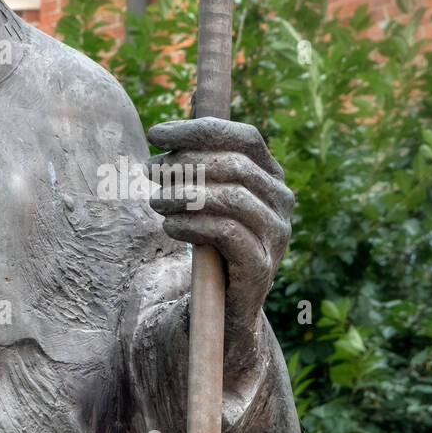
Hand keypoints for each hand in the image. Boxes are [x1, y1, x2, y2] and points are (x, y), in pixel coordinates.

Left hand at [144, 117, 293, 382]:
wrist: (226, 302)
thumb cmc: (211, 236)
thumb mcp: (204, 193)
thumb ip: (193, 161)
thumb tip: (161, 134)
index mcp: (271, 175)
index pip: (243, 136)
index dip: (197, 130)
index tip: (154, 134)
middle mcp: (282, 200)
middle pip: (234, 164)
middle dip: (184, 163)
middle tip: (149, 171)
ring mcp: (277, 234)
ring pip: (232, 197)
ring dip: (184, 193)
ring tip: (155, 200)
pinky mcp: (263, 265)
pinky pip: (227, 233)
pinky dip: (192, 224)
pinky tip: (169, 225)